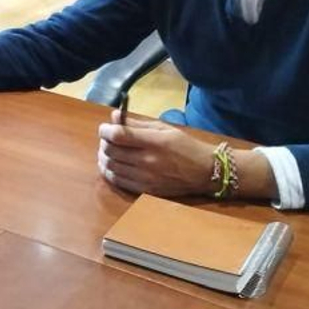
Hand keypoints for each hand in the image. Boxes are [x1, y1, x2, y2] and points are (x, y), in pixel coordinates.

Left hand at [96, 115, 216, 196]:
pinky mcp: (145, 190)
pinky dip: (110, 172)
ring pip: (111, 167)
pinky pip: (118, 181)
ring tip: (107, 151)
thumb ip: (137, 124)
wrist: (205, 172)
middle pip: (111, 151)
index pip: (118, 136)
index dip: (105, 130)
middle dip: (104, 143)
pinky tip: (112, 165)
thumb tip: (114, 117)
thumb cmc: (185, 146)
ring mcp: (145, 178)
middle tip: (107, 139)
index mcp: (154, 142)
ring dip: (104, 157)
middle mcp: (147, 161)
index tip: (104, 127)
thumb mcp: (164, 128)